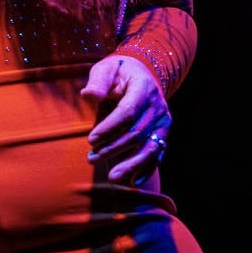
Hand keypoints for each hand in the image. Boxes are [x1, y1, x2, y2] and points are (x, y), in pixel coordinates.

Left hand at [81, 55, 171, 184]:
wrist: (141, 74)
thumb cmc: (117, 73)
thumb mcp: (105, 69)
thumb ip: (97, 82)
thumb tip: (88, 95)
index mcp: (143, 87)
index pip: (127, 111)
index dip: (110, 128)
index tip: (90, 140)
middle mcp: (158, 106)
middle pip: (137, 133)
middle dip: (113, 148)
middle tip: (91, 158)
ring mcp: (163, 121)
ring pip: (149, 148)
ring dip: (130, 164)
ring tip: (112, 177)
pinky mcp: (163, 133)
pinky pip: (157, 154)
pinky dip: (146, 169)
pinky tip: (132, 182)